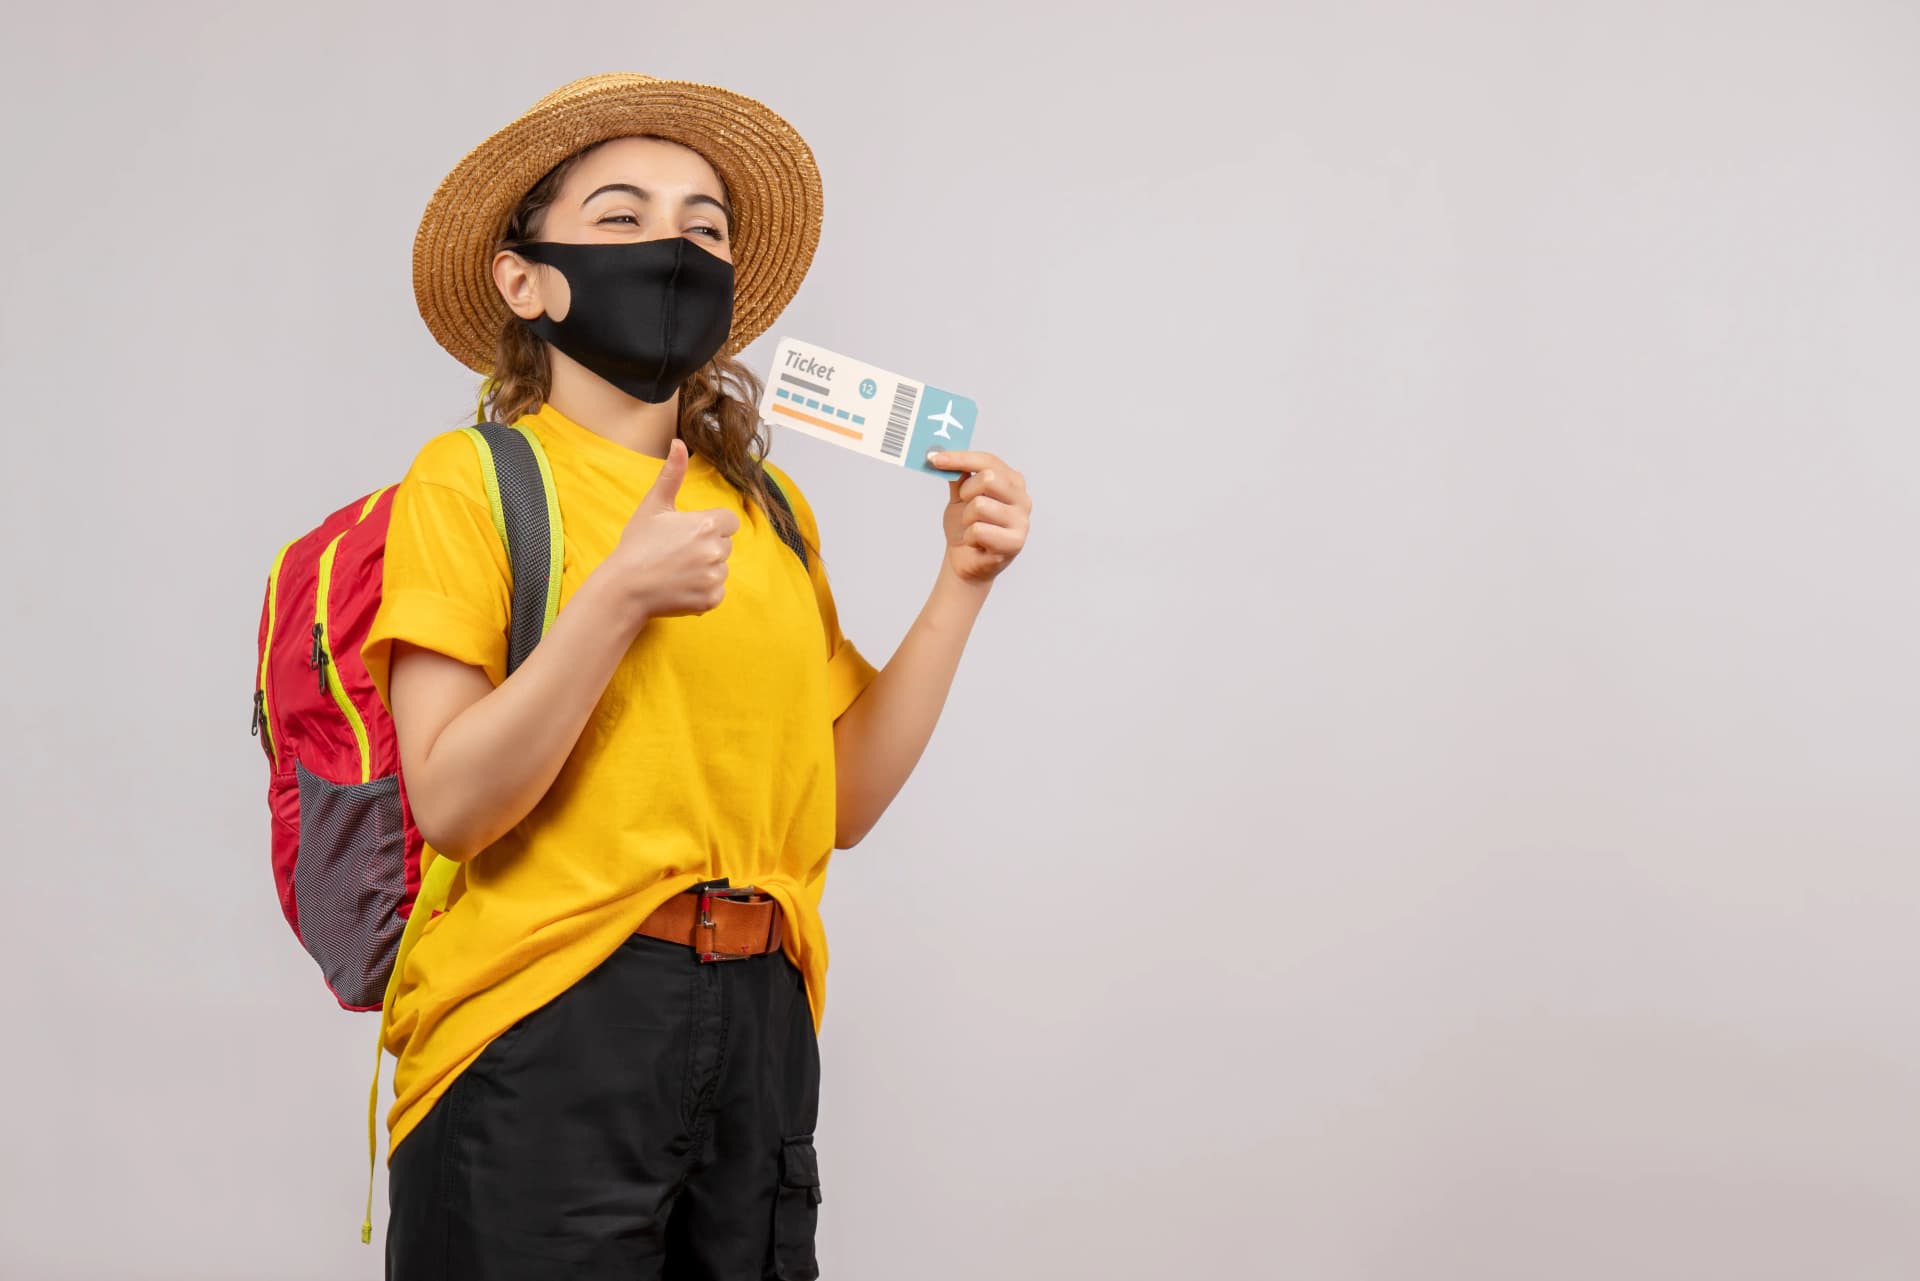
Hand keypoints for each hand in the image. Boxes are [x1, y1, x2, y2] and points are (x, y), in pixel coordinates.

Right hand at [610, 439, 740, 619]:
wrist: (624, 588)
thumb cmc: (637, 545)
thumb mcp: (653, 505)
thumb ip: (672, 474)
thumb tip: (679, 442)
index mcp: (707, 524)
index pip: (729, 522)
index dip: (711, 526)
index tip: (689, 533)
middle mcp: (715, 551)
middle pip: (725, 546)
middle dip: (707, 548)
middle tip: (677, 553)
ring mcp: (714, 577)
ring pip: (721, 569)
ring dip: (705, 570)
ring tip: (676, 571)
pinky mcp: (711, 600)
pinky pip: (717, 593)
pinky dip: (702, 592)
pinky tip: (680, 587)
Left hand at [930, 450, 1030, 584]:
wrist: (965, 560)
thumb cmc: (966, 527)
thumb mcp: (960, 496)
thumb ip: (958, 475)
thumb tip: (942, 454)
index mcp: (1013, 481)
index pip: (988, 461)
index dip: (960, 457)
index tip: (935, 458)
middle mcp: (1022, 498)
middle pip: (988, 478)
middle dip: (966, 492)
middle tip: (963, 505)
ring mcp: (1022, 521)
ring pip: (980, 505)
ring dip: (966, 519)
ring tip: (971, 528)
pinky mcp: (1015, 542)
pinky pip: (979, 530)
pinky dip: (969, 537)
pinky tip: (976, 543)